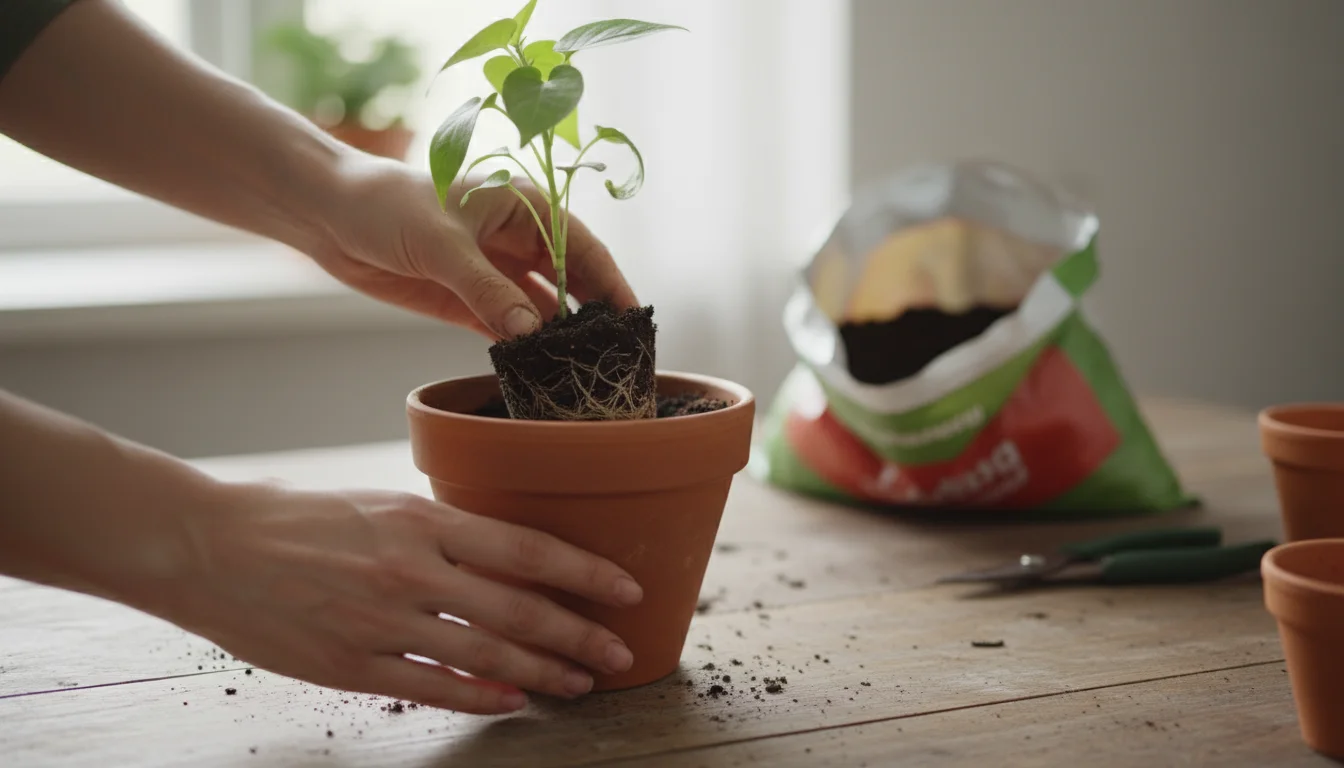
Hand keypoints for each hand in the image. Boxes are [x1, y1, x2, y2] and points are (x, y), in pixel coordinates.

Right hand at [169, 483, 642, 713]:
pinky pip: (435, 687)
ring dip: (545, 673)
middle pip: (520, 610)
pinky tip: (515, 701)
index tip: (627, 589)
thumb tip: (505, 556)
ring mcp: (382, 622)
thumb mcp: (379, 505)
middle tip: (621, 653)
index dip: (585, 572)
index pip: (527, 548)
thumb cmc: (295, 517)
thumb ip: (440, 531)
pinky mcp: (351, 664)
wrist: (206, 546)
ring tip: (582, 684)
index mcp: (420, 519)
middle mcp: (411, 570)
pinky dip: (482, 696)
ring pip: (488, 655)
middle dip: (581, 636)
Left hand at [307, 155, 638, 339]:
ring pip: (541, 309)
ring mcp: (494, 272)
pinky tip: (538, 371)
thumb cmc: (386, 206)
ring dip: (558, 338)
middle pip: (571, 282)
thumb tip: (532, 333)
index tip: (634, 320)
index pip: (584, 248)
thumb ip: (487, 290)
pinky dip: (523, 348)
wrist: (328, 215)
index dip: (612, 284)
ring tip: (580, 372)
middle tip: (615, 357)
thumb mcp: (441, 246)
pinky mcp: (467, 300)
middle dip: (593, 316)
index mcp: (524, 206)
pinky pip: (508, 328)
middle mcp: (517, 239)